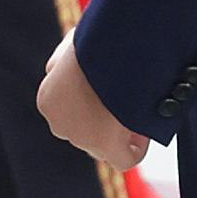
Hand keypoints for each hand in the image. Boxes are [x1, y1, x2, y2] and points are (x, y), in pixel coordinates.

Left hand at [37, 31, 147, 171]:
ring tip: (140, 108)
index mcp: (49, 100)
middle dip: (108, 122)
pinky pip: (126, 158)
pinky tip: (148, 126)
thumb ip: (65, 60)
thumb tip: (69, 64)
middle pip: (87, 133)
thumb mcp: (71, 46)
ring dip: (122, 130)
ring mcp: (81, 138)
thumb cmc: (92, 39)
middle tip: (130, 103)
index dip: (95, 106)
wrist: (105, 45)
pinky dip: (138, 147)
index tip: (113, 93)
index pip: (71, 114)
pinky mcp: (106, 145)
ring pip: (105, 145)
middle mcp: (59, 124)